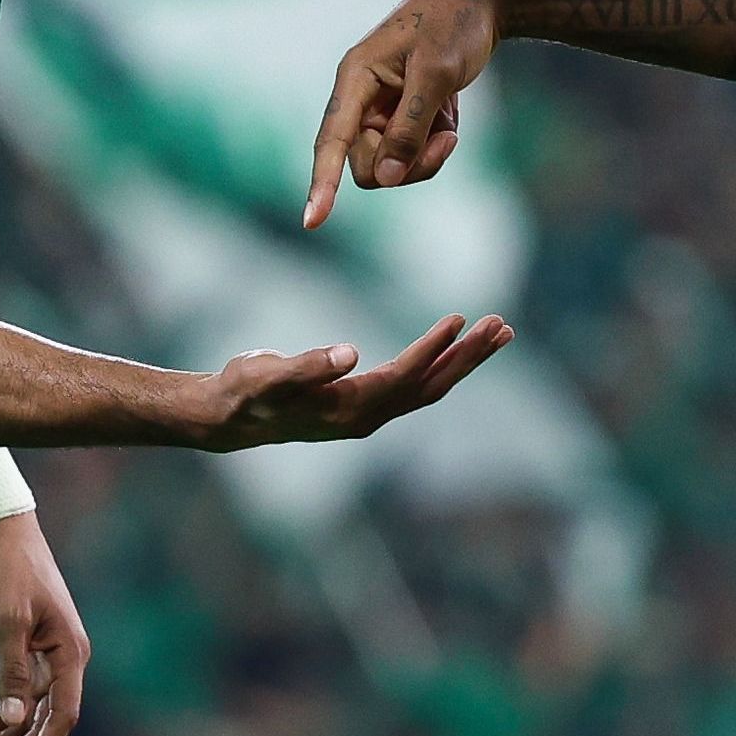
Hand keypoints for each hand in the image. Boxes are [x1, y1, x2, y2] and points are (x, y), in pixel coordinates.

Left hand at [0, 512, 88, 735]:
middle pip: (42, 721)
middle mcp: (63, 660)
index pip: (63, 713)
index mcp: (70, 653)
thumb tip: (14, 720)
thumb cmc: (6, 570)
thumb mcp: (6, 622)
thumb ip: (12, 673)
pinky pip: (14, 696)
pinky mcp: (23, 653)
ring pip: (25, 714)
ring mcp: (44, 658)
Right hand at [196, 313, 515, 449]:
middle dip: (468, 356)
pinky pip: (416, 385)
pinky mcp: (366, 405)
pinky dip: (441, 363)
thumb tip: (349, 353)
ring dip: (464, 360)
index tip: (460, 317)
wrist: (232, 417)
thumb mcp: (268, 375)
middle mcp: (368, 416)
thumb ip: (307, 365)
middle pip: (431, 386)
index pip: (404, 375)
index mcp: (351, 408)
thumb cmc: (246, 391)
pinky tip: (455, 347)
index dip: (432, 348)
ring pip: (429, 386)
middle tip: (503, 326)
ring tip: (498, 332)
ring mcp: (369, 414)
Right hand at [303, 0, 507, 225]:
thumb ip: (410, 126)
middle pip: (367, 164)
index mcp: (355, 79)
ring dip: (425, 154)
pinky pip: (411, 153)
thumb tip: (389, 176)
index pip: (331, 141)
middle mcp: (360, 98)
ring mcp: (380, 109)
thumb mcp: (437, 74)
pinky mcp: (400, 116)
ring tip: (450, 124)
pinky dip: (434, 141)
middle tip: (447, 141)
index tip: (312, 222)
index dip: (321, 183)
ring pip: (391, 164)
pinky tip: (450, 113)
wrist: (480, 0)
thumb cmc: (454, 25)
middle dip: (408, 163)